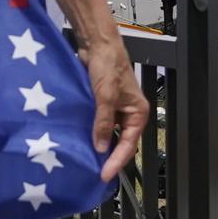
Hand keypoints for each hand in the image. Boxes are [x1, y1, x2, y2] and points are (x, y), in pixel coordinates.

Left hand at [83, 35, 149, 181]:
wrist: (97, 43)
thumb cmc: (108, 65)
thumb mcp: (105, 96)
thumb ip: (103, 123)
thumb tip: (100, 148)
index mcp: (137, 113)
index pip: (128, 145)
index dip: (116, 162)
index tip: (104, 175)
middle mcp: (128, 114)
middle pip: (120, 143)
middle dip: (108, 158)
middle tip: (94, 173)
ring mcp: (115, 110)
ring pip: (108, 135)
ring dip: (98, 146)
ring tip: (86, 161)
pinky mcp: (102, 105)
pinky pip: (98, 125)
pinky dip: (91, 133)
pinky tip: (80, 142)